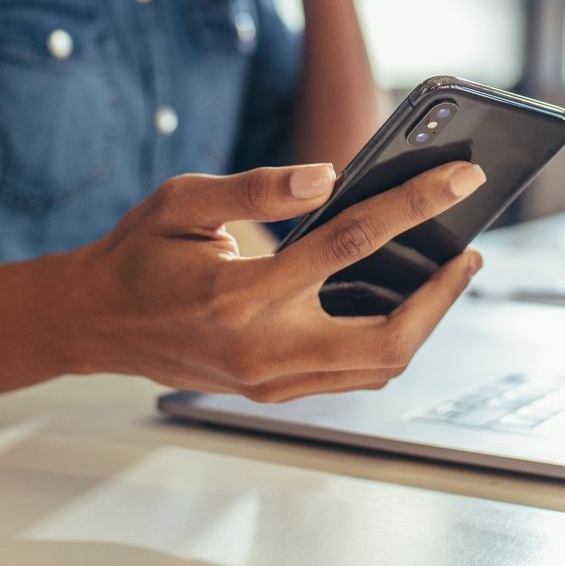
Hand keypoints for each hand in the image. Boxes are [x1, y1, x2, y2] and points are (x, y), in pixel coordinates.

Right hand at [64, 160, 486, 402]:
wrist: (96, 322)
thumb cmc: (138, 254)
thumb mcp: (182, 201)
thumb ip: (256, 188)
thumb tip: (329, 176)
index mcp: (240, 294)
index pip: (350, 245)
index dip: (413, 205)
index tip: (458, 180)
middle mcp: (262, 349)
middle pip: (387, 338)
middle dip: (443, 295)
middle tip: (468, 252)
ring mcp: (269, 380)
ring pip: (377, 367)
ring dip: (424, 321)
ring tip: (444, 272)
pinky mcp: (271, 389)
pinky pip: (351, 375)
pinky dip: (389, 340)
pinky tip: (399, 300)